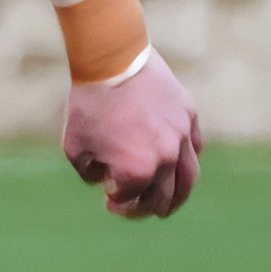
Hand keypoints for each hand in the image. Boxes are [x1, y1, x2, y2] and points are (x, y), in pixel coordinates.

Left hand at [63, 55, 199, 219]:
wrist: (112, 62)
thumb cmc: (89, 106)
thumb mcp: (75, 147)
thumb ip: (91, 174)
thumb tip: (107, 183)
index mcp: (137, 170)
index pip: (130, 198)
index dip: (116, 202)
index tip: (108, 200)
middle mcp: (166, 158)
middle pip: (163, 197)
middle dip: (145, 208)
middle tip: (134, 209)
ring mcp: (182, 137)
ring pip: (189, 179)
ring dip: (177, 198)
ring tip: (167, 207)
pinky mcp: (190, 117)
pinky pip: (195, 149)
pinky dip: (186, 164)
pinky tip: (177, 170)